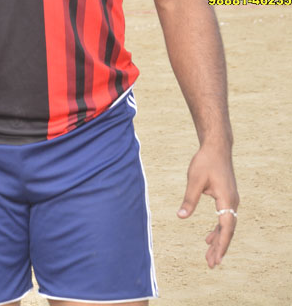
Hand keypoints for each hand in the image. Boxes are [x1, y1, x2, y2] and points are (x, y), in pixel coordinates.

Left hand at [177, 144, 238, 267]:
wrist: (217, 147)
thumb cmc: (205, 161)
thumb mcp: (194, 180)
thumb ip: (189, 199)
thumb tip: (181, 216)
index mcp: (227, 199)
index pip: (226, 226)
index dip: (221, 243)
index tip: (216, 258)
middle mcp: (232, 202)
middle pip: (228, 230)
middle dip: (219, 247)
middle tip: (211, 264)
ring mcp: (231, 200)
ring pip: (227, 225)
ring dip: (218, 240)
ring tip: (209, 255)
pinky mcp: (227, 197)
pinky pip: (225, 218)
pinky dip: (218, 229)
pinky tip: (209, 237)